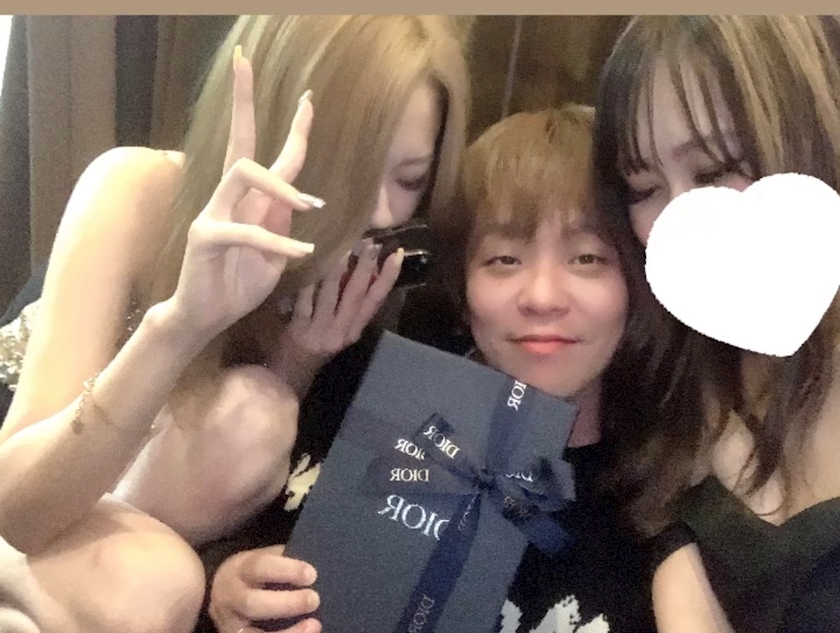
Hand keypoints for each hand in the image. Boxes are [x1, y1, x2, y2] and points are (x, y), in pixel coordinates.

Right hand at [166, 49, 321, 341]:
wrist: (206, 316)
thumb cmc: (238, 284)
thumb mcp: (274, 253)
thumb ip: (282, 223)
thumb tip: (301, 199)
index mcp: (250, 201)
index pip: (272, 157)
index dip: (292, 130)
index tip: (308, 100)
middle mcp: (229, 198)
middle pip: (238, 140)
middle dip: (244, 101)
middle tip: (246, 62)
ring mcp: (213, 213)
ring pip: (243, 173)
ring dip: (281, 186)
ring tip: (310, 205)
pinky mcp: (206, 237)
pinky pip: (247, 231)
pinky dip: (278, 243)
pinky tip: (301, 253)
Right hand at [209, 545, 321, 632]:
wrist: (219, 593)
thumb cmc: (253, 573)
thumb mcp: (262, 558)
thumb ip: (283, 559)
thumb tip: (315, 560)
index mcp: (239, 569)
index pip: (259, 567)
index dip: (286, 570)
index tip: (311, 574)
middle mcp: (231, 597)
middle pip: (252, 603)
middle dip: (286, 603)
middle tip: (314, 600)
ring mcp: (230, 624)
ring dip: (287, 632)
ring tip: (314, 626)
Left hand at [269, 241, 404, 396]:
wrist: (289, 374)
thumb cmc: (315, 344)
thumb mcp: (339, 328)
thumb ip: (348, 304)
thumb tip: (362, 268)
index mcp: (355, 329)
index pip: (376, 300)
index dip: (388, 277)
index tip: (397, 254)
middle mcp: (342, 330)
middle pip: (357, 294)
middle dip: (365, 267)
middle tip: (370, 242)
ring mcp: (321, 330)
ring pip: (332, 293)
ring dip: (337, 268)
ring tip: (342, 246)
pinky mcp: (299, 330)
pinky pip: (305, 300)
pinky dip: (308, 282)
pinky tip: (309, 264)